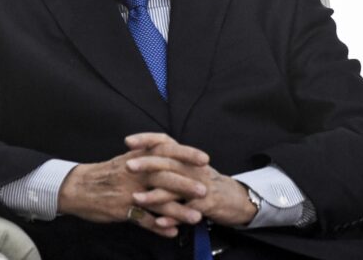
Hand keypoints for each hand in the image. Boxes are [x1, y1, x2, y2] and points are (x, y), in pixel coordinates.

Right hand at [56, 148, 205, 237]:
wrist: (76, 187)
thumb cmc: (104, 173)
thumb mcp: (126, 158)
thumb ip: (146, 154)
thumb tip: (167, 150)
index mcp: (137, 158)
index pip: (165, 151)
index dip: (186, 154)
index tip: (204, 159)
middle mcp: (135, 173)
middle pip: (164, 177)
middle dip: (186, 184)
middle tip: (205, 190)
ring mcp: (128, 192)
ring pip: (157, 201)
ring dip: (178, 210)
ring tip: (196, 217)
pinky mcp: (122, 209)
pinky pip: (143, 220)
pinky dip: (159, 227)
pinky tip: (172, 232)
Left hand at [125, 133, 257, 226]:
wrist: (235, 198)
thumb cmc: (204, 182)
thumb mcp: (188, 167)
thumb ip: (168, 161)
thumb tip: (141, 153)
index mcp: (186, 157)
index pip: (166, 142)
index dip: (147, 140)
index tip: (128, 141)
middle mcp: (193, 167)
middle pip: (169, 162)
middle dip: (147, 164)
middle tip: (127, 166)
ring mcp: (201, 185)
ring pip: (176, 188)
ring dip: (155, 194)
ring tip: (136, 198)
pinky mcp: (208, 204)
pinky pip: (188, 211)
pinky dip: (173, 217)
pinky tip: (159, 222)